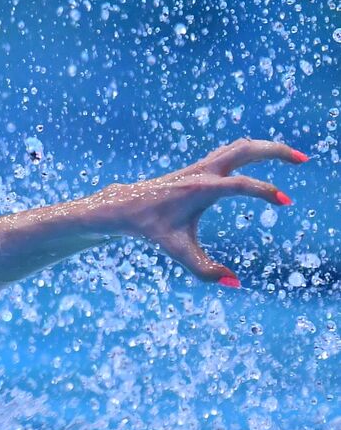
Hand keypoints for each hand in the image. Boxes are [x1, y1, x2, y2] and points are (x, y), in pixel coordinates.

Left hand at [86, 138, 306, 286]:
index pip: (241, 185)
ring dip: (266, 147)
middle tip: (303, 160)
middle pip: (246, 149)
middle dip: (276, 151)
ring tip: (291, 158)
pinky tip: (261, 159)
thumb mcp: (177, 251)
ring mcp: (201, 166)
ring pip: (239, 146)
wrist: (125, 207)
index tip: (286, 201)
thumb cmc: (150, 228)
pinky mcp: (199, 166)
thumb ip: (204, 270)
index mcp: (201, 189)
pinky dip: (250, 150)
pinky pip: (230, 151)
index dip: (264, 191)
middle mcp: (203, 172)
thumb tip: (234, 283)